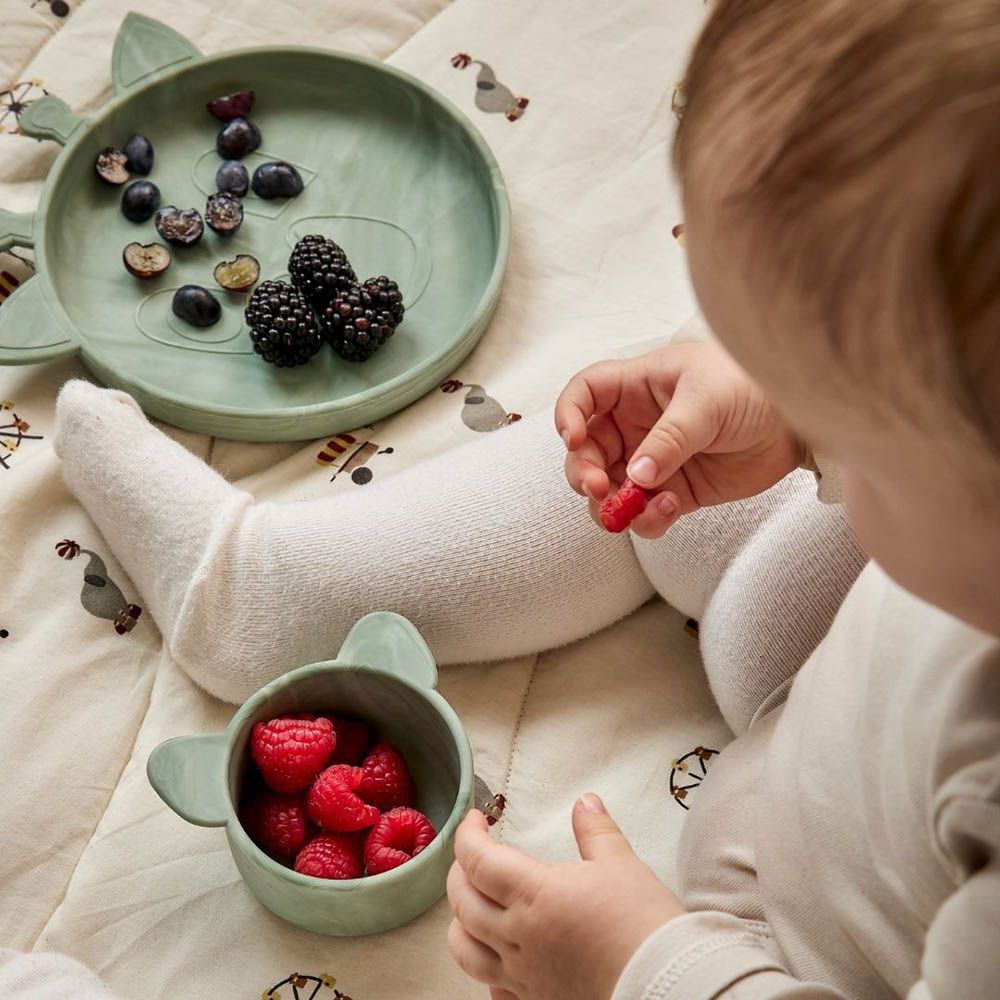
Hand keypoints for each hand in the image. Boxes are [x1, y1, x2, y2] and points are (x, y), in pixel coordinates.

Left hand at [447, 795, 685, 999]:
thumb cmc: (644, 925)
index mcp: (535, 895)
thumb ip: (596, 831)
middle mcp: (519, 937)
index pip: (477, 860)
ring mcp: (523, 974)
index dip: (468, 834)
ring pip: (465, 950)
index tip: (478, 819)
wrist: (667, 986)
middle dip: (460, 870)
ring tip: (474, 902)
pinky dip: (485, 966)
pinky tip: (498, 955)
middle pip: (463, 901)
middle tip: (475, 852)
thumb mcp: (622, 864)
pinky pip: (491, 987)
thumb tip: (585, 802)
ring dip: (461, 920)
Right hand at [555, 341, 807, 537]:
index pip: (584, 394)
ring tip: (636, 508)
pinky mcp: (674, 492)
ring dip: (612, 505)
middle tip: (599, 489)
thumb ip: (670, 438)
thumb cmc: (752, 387)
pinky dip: (647, 520)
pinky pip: (643, 513)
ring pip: (608, 490)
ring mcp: (652, 461)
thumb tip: (636, 475)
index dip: (568, 414)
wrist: (799, 423)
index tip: (573, 438)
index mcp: (636, 387)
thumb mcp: (708, 401)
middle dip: (583, 473)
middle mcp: (636, 425)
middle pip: (586, 452)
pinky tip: (671, 508)